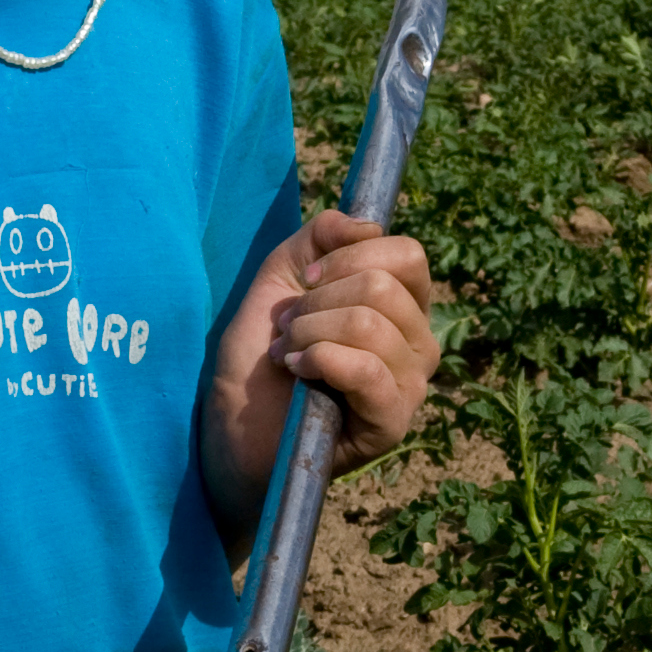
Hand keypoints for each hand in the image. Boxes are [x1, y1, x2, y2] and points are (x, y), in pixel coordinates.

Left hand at [203, 208, 439, 540]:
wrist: (233, 428)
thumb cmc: (258, 358)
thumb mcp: (280, 279)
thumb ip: (319, 238)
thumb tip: (365, 223)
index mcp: (402, 306)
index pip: (408, 256)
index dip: (349, 256)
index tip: (308, 279)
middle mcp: (418, 345)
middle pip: (383, 287)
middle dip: (316, 302)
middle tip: (288, 331)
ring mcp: (410, 386)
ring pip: (371, 324)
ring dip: (310, 333)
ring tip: (287, 355)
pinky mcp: (391, 423)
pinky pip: (369, 372)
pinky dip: (322, 361)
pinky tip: (298, 373)